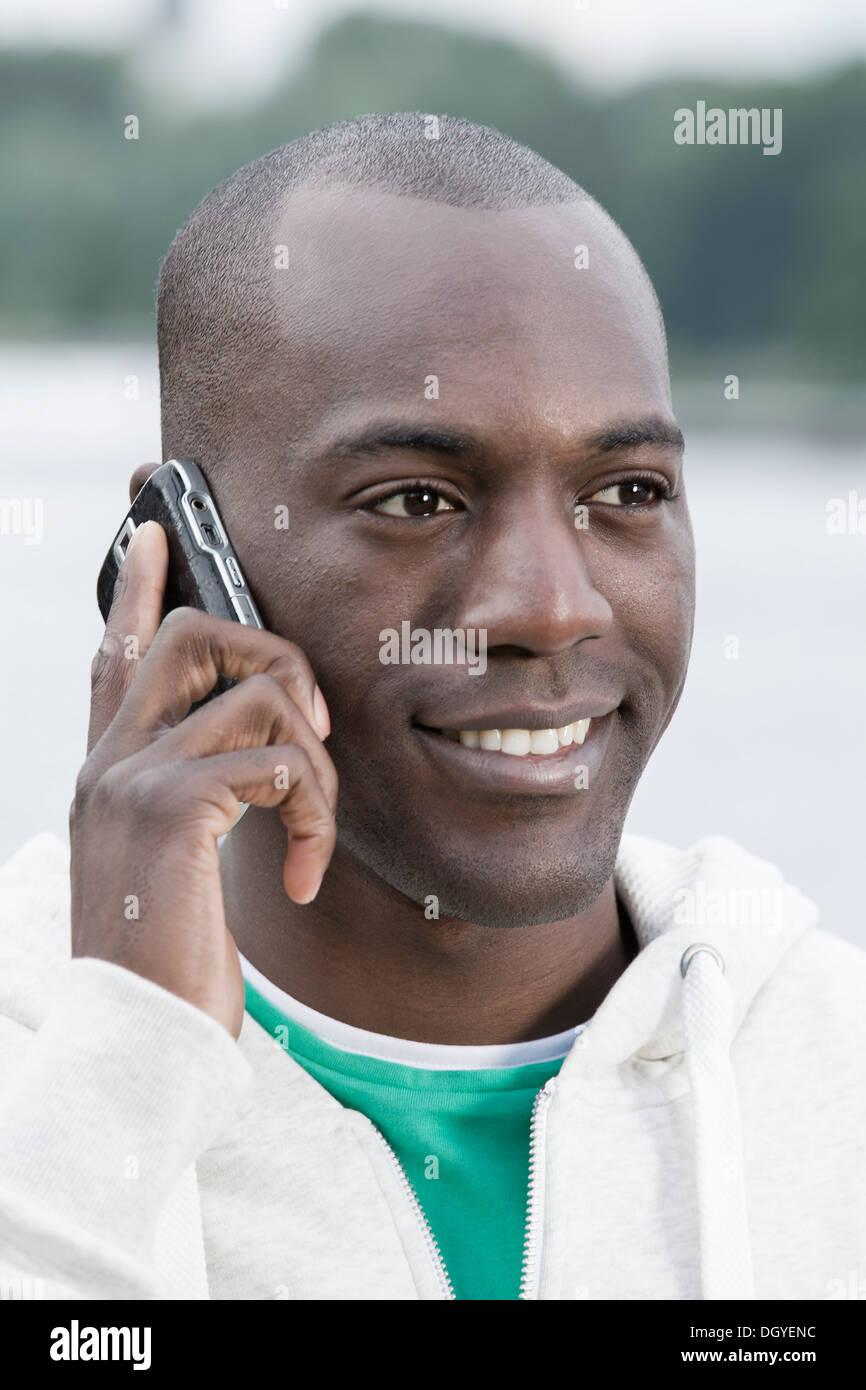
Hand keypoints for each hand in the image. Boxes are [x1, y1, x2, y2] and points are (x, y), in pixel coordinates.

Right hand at [69, 520, 336, 1038]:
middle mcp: (110, 760)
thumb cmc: (166, 956)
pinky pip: (285, 762)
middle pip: (196, 635)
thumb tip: (267, 753)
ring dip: (318, 762)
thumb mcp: (174, 864)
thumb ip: (198, 796)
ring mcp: (135, 777)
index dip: (138, 588)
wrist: (138, 1036)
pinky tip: (300, 877)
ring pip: (260, 694)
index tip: (153, 530)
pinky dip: (316, 817)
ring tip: (310, 832)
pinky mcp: (175, 806)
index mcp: (108, 770)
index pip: (116, 654)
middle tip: (315, 728)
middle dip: (278, 658)